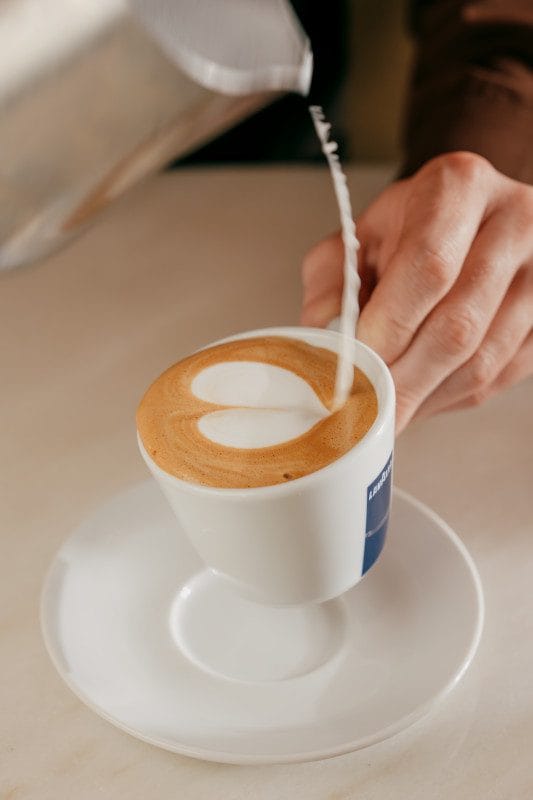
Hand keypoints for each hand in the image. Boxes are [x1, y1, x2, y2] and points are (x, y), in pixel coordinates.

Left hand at [301, 152, 532, 431]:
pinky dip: (452, 398)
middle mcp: (514, 223)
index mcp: (459, 189)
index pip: (429, 268)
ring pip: (484, 360)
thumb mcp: (358, 238)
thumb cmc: (407, 231)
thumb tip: (327, 336)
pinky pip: (500, 375)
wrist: (466, 222)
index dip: (390, 327)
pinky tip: (420, 400)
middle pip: (460, 324)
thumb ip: (332, 281)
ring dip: (427, 397)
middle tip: (366, 411)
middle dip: (404, 380)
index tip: (356, 367)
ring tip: (387, 412)